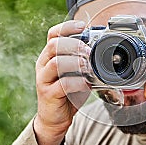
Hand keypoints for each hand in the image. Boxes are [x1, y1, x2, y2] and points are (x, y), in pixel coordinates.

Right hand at [34, 20, 90, 144]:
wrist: (55, 118)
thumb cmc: (68, 91)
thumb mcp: (76, 72)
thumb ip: (84, 60)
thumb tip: (102, 47)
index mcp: (50, 55)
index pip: (53, 34)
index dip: (67, 27)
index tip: (82, 26)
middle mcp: (43, 64)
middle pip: (54, 45)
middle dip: (74, 44)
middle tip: (89, 51)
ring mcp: (44, 79)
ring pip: (56, 63)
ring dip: (75, 62)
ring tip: (88, 66)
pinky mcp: (48, 94)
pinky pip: (62, 84)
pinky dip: (77, 81)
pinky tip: (86, 83)